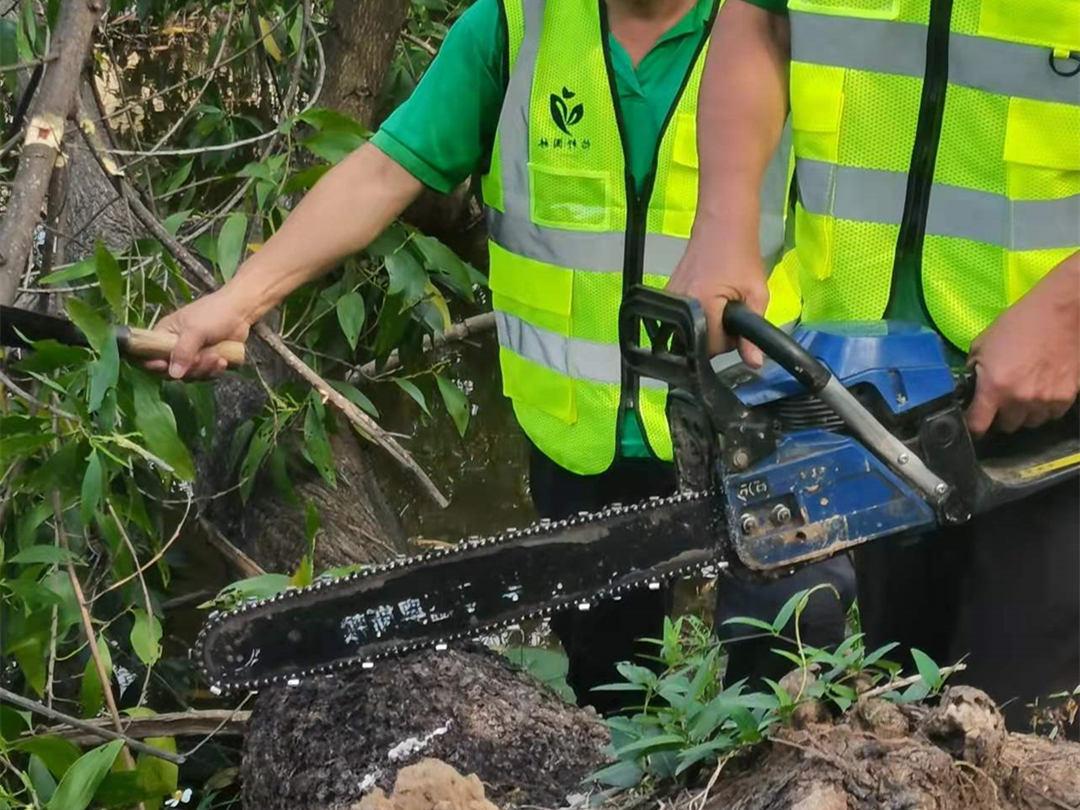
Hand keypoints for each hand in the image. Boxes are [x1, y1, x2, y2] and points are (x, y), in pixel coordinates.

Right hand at [146, 287, 253, 379]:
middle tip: (200, 358)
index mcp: (164, 336)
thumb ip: (183, 351)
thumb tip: (173, 374)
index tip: (164, 367)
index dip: (153, 365)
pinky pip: (207, 375)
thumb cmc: (214, 313)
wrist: (241, 311)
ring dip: (204, 369)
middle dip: (188, 369)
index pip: (148, 355)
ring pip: (191, 376)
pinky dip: (215, 370)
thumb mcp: (195, 330)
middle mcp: (175, 348)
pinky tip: (224, 360)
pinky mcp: (208, 362)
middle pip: (172, 372)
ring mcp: (192, 357)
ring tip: (217, 357)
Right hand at [667, 242, 769, 364]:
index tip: (740, 326)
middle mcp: (678, 306)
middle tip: (732, 314)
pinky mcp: (666, 295)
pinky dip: (695, 318)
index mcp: (701, 306)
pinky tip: (707, 303)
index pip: (713, 348)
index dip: (730, 343)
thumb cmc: (742, 256)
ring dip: (705, 328)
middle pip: (696, 344)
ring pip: (687, 334)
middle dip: (716, 337)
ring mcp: (668, 300)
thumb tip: (755, 364)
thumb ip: (754, 334)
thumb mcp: (757, 294)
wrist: (721, 226)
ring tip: (720, 308)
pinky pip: (680, 321)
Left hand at [965, 258, 1079, 435]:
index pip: (978, 425)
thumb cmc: (1017, 324)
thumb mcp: (982, 345)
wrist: (1061, 313)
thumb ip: (973, 371)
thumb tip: (970, 389)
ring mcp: (1045, 401)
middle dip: (1001, 416)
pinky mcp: (1067, 397)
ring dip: (1024, 413)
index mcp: (994, 388)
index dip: (973, 426)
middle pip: (1006, 426)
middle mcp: (1019, 400)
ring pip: (1030, 423)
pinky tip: (1042, 390)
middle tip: (1001, 399)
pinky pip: (1051, 415)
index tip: (973, 422)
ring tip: (1023, 393)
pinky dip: (1045, 408)